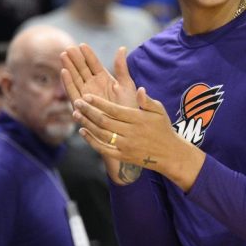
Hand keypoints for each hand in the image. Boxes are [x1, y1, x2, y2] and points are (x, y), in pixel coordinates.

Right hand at [61, 45, 137, 108]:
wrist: (127, 128)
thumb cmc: (130, 107)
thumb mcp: (127, 85)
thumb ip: (121, 67)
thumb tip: (122, 48)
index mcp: (105, 80)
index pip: (94, 64)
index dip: (88, 55)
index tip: (82, 45)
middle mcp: (94, 87)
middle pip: (82, 70)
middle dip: (75, 59)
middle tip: (69, 47)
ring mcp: (87, 96)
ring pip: (76, 79)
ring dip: (69, 67)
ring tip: (63, 55)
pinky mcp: (82, 106)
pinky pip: (73, 93)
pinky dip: (68, 82)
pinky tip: (63, 71)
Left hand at [73, 87, 205, 190]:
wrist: (169, 154)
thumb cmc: (162, 128)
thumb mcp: (159, 111)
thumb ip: (147, 101)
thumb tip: (139, 90)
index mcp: (138, 119)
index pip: (114, 110)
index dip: (99, 103)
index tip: (87, 96)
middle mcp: (130, 133)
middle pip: (104, 121)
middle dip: (88, 111)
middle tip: (77, 102)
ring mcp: (125, 146)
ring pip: (101, 134)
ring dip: (86, 123)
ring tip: (76, 114)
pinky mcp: (122, 156)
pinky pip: (103, 148)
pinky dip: (91, 140)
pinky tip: (82, 131)